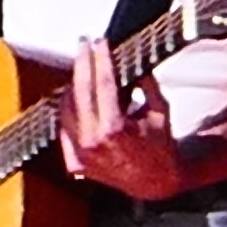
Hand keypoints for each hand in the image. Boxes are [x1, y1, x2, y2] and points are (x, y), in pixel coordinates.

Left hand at [58, 37, 179, 196]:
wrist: (155, 184)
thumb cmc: (161, 147)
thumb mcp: (160, 112)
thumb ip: (146, 84)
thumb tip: (130, 59)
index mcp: (113, 129)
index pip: (101, 84)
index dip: (99, 59)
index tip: (98, 42)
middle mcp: (91, 142)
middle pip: (79, 92)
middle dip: (81, 64)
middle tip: (83, 45)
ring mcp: (80, 154)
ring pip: (66, 110)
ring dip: (72, 86)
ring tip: (80, 68)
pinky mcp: (75, 163)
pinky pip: (64, 129)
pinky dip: (69, 111)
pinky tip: (76, 97)